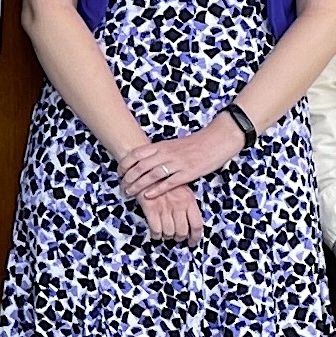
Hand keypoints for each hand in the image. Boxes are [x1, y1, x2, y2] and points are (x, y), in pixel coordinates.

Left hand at [118, 118, 241, 201]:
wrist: (217, 140)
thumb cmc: (195, 143)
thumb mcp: (173, 144)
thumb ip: (159, 152)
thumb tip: (144, 159)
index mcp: (162, 145)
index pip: (136, 154)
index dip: (125, 164)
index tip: (119, 172)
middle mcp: (167, 154)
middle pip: (140, 166)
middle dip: (128, 177)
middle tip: (122, 186)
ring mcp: (177, 163)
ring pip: (151, 175)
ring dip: (138, 185)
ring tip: (130, 193)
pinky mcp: (188, 173)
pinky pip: (168, 183)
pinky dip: (156, 190)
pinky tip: (148, 196)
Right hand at [139, 183, 203, 243]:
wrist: (147, 169)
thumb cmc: (165, 179)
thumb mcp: (182, 188)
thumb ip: (187, 204)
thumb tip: (189, 221)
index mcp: (189, 200)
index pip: (196, 225)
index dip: (195, 237)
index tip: (192, 242)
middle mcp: (179, 205)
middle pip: (182, 231)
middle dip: (179, 238)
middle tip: (176, 237)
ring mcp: (165, 207)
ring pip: (169, 232)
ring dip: (167, 237)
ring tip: (165, 234)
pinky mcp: (151, 209)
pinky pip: (156, 229)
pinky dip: (156, 235)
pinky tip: (156, 233)